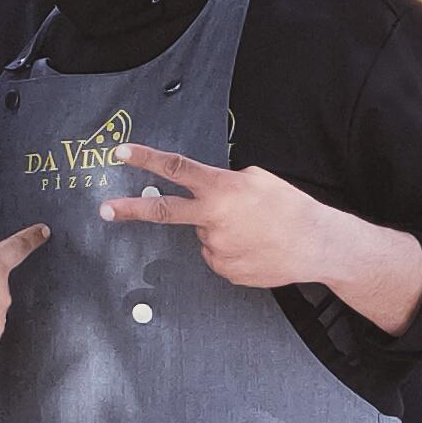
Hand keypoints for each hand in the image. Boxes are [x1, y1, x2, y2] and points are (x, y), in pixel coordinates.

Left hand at [103, 146, 343, 289]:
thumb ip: (225, 182)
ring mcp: (215, 248)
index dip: (146, 158)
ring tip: (251, 231)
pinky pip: (217, 255)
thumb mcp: (258, 179)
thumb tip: (209, 191)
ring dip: (219, 230)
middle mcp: (212, 219)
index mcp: (221, 189)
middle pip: (163, 211)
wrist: (316, 245)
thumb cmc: (290, 208)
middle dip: (130, 210)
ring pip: (204, 234)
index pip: (176, 168)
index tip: (121, 153)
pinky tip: (253, 246)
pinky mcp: (223, 269)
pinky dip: (230, 249)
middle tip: (106, 210)